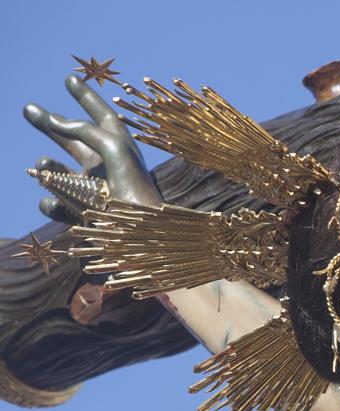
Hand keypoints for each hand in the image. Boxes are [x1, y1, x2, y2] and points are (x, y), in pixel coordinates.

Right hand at [24, 74, 160, 222]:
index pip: (101, 116)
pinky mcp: (86, 214)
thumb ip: (84, 129)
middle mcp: (106, 166)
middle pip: (73, 139)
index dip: (86, 97)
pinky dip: (50, 203)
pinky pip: (58, 205)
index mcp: (119, 148)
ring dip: (46, 167)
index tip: (70, 78)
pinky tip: (52, 202)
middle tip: (28, 109)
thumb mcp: (113, 147)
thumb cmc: (134, 187)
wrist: (142, 234)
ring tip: (42, 165)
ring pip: (59, 172)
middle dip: (50, 124)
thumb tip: (56, 121)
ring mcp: (95, 189)